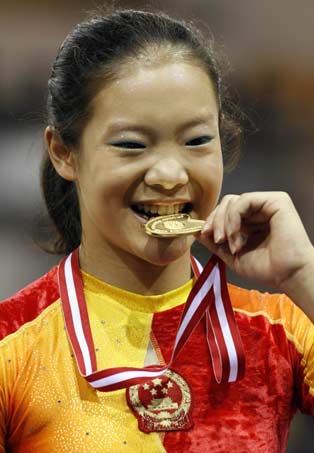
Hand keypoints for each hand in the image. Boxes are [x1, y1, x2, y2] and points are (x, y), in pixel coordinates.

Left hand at [198, 191, 313, 291]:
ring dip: (224, 222)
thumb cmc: (266, 268)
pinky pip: (244, 200)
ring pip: (232, 201)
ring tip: (231, 244)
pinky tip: (236, 236)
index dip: (212, 220)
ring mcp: (268, 203)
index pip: (225, 210)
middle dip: (215, 220)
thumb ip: (214, 242)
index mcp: (251, 221)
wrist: (287, 275)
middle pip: (226, 203)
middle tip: (216, 240)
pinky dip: (234, 217)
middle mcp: (259, 209)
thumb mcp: (232, 255)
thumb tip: (195, 230)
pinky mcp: (276, 200)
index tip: (204, 234)